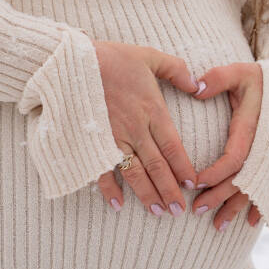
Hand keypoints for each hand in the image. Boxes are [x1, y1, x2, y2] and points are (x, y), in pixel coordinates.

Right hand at [92, 40, 200, 216]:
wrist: (71, 61)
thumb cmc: (111, 57)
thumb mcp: (149, 56)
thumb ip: (176, 70)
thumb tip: (197, 85)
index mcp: (151, 110)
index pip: (172, 146)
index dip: (183, 167)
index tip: (192, 184)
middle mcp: (134, 129)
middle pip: (157, 166)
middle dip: (169, 190)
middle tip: (178, 211)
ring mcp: (112, 138)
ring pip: (135, 173)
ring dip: (147, 195)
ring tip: (157, 212)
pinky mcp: (92, 142)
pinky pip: (102, 171)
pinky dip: (110, 189)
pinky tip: (118, 204)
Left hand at [190, 62, 263, 229]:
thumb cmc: (259, 78)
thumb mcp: (238, 72)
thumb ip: (218, 78)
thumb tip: (197, 88)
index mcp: (252, 128)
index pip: (234, 158)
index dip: (215, 173)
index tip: (194, 183)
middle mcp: (264, 148)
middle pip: (241, 180)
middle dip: (219, 197)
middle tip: (197, 210)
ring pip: (254, 189)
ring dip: (235, 208)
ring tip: (218, 226)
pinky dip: (261, 207)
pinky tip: (250, 223)